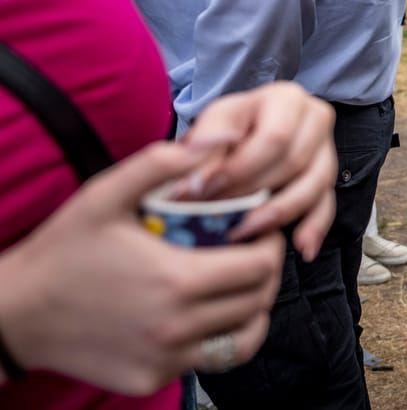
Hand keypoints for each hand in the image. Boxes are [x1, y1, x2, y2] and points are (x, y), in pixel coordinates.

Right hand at [0, 142, 282, 392]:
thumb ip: (164, 162)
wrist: (16, 313)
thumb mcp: (105, 194)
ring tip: (236, 283)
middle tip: (251, 252)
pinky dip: (217, 337)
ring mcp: (166, 360)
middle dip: (266, 273)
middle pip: (258, 302)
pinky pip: (207, 361)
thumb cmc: (63, 250)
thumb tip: (223, 137)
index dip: (270, 246)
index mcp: (177, 282)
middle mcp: (177, 329)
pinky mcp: (150, 379)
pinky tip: (203, 312)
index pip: (261, 268)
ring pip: (243, 338)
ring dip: (250, 309)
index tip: (259, 230)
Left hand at [179, 83, 336, 260]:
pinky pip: (327, 205)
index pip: (274, 137)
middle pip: (295, 162)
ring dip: (281, 213)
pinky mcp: (327, 180)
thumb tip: (200, 170)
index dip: (241, 168)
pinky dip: (315, 228)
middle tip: (217, 214)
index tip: (204, 192)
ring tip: (247, 234)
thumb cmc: (224, 130)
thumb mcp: (210, 124)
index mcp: (287, 99)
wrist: (240, 137)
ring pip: (315, 185)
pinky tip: (303, 249)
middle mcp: (316, 119)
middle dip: (254, 192)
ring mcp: (327, 150)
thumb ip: (204, 144)